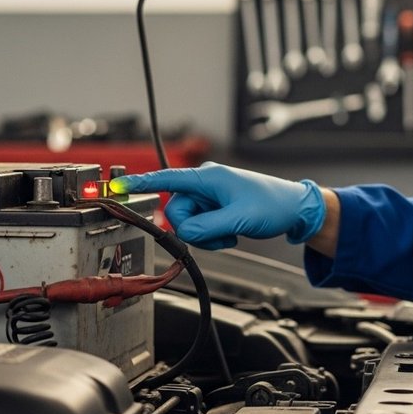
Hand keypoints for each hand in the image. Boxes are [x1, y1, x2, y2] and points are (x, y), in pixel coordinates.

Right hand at [109, 161, 325, 249]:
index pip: (168, 179)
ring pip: (190, 224)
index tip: (118, 186)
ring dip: (208, 235)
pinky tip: (232, 232)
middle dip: (197, 229)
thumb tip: (185, 234)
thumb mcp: (239, 219)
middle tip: (223, 232)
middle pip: (179, 213)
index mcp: (208, 178)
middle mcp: (205, 184)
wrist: (294, 210)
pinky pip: (201, 227)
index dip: (141, 184)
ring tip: (231, 232)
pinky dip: (214, 236)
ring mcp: (210, 197)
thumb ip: (207, 228)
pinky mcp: (215, 208)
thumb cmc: (272, 205)